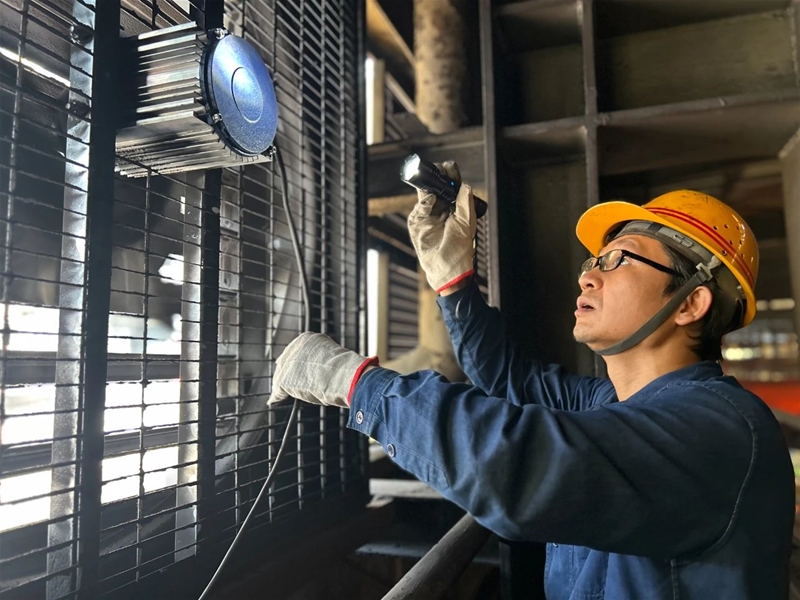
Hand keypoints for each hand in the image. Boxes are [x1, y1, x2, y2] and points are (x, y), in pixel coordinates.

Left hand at [268, 332, 377, 408]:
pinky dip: (277, 396)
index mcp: (307, 338)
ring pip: (280, 376)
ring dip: (283, 386)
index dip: (294, 363)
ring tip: (284, 393)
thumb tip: (317, 371)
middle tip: (289, 383)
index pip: (295, 351)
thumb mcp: (329, 356)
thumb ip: (318, 360)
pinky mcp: (283, 379)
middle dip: (286, 373)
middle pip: (285, 362)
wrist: (343, 375)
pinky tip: (274, 400)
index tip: (294, 370)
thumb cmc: (343, 369)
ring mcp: (287, 363)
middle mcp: (294, 347)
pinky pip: (278, 390)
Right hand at [407, 161, 476, 292]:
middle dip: (438, 177)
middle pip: (437, 187)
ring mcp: (428, 216)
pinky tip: (430, 197)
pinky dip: (423, 202)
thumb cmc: (459, 249)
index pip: (452, 188)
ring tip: (432, 175)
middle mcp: (441, 210)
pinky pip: (419, 208)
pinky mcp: (417, 223)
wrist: (446, 268)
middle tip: (439, 167)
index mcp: (456, 209)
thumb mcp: (466, 223)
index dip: (451, 177)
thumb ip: (465, 203)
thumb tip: (464, 185)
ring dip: (429, 184)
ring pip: (426, 194)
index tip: (450, 167)